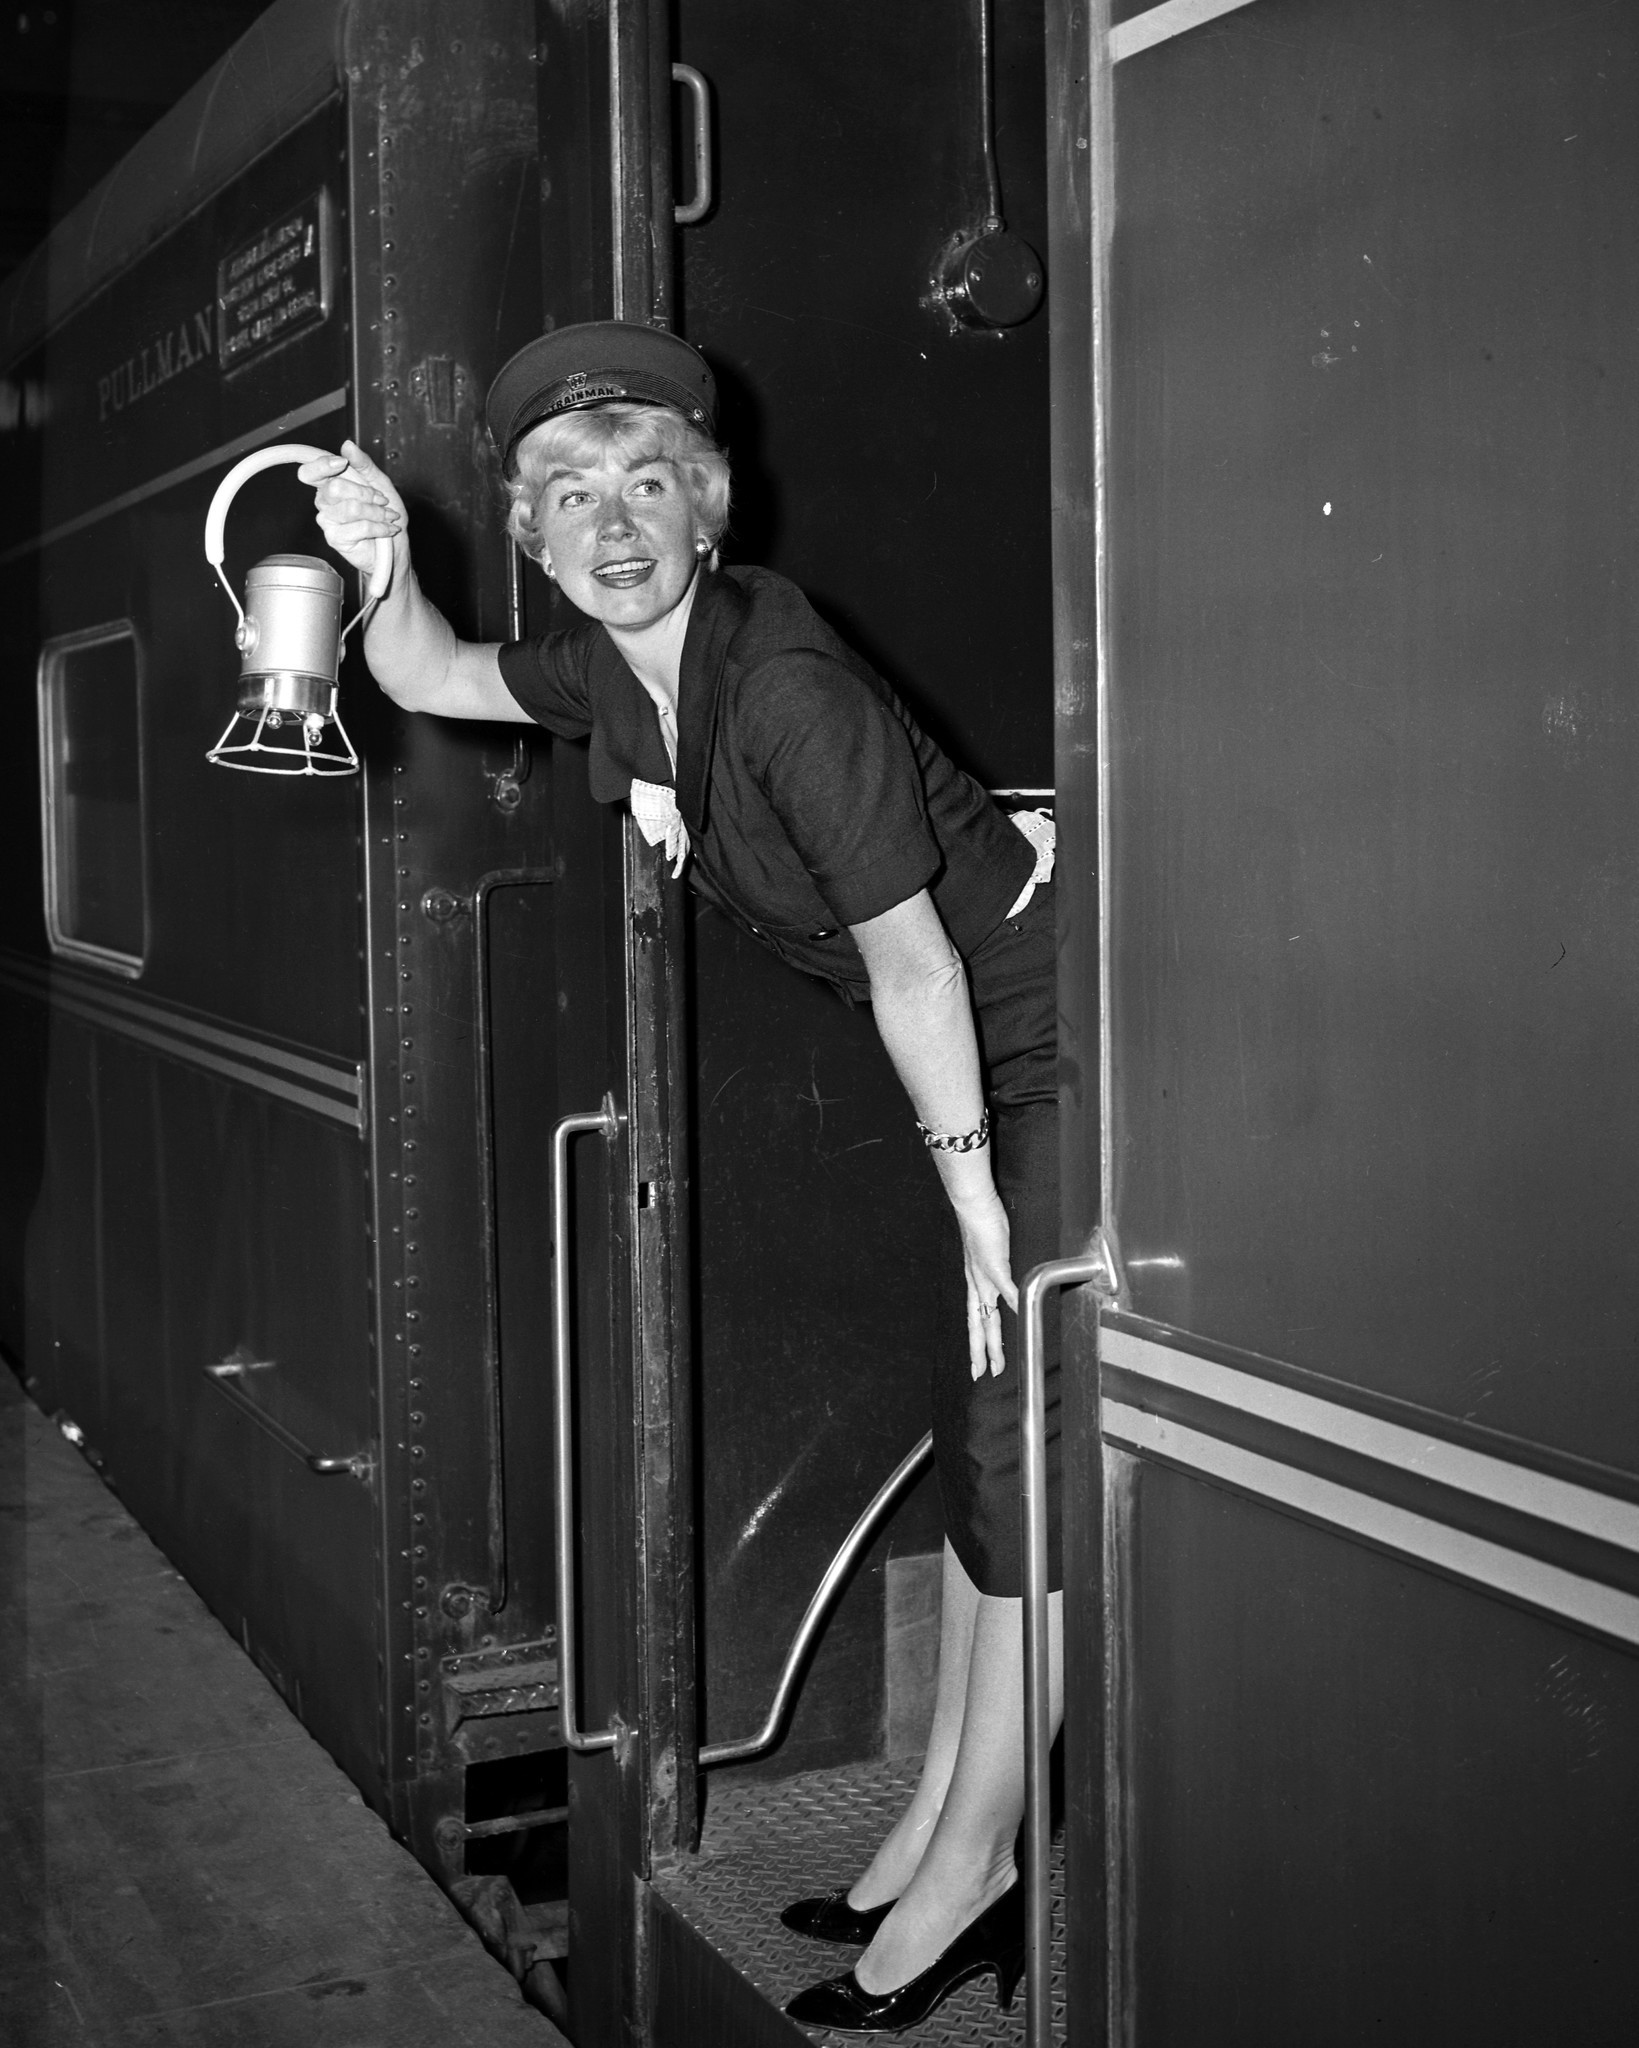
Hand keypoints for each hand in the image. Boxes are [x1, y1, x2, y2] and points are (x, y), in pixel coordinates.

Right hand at [299, 438, 406, 585]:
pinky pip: (360, 527)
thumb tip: (347, 445)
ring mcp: (328, 521)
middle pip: (334, 488)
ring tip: (388, 517)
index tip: (341, 463)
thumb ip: (363, 464)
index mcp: (331, 484)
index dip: (322, 465)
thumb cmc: (385, 515)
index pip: (310, 472)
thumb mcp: (380, 483)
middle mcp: (325, 501)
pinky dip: (379, 527)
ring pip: (351, 508)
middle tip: (382, 501)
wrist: (394, 547)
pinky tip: (386, 530)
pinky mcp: (335, 539)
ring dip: (377, 512)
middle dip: (365, 493)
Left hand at [954, 1188, 1016, 1380]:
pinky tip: (1020, 1316)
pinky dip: (1013, 1302)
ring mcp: (984, 1275)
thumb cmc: (982, 1223)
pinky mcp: (994, 1263)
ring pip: (986, 1316)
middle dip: (980, 1352)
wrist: (973, 1204)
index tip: (978, 1361)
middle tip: (982, 1375)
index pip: (976, 1318)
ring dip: (991, 1341)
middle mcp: (976, 1283)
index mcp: (975, 1282)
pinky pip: (1006, 1286)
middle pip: (978, 1324)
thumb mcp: (990, 1252)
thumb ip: (1000, 1272)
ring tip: (995, 1363)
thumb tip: (1010, 1287)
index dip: (977, 1340)